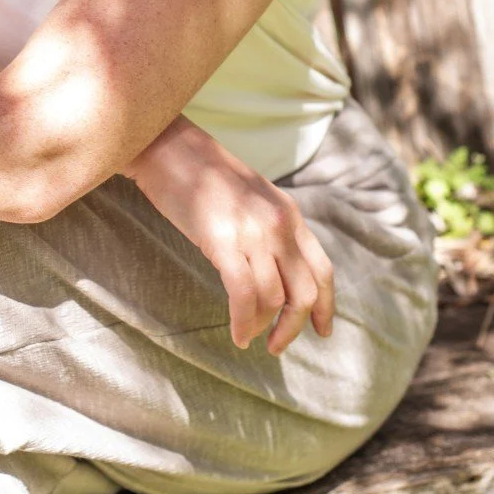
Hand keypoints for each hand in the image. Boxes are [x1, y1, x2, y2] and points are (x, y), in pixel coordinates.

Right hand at [125, 115, 333, 356]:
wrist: (167, 147)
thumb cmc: (201, 174)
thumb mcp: (251, 198)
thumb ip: (270, 228)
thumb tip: (275, 271)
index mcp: (289, 214)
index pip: (322, 270)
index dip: (325, 306)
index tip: (322, 331)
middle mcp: (279, 225)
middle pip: (305, 292)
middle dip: (293, 327)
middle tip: (277, 346)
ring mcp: (253, 233)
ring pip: (274, 298)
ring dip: (262, 326)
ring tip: (248, 337)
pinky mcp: (223, 242)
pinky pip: (243, 295)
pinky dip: (242, 322)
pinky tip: (236, 335)